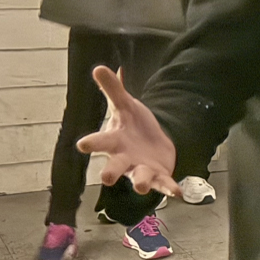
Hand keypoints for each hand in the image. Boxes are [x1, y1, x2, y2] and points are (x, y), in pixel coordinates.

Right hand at [77, 66, 181, 197]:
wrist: (151, 142)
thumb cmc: (132, 126)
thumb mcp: (125, 105)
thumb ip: (113, 89)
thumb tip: (99, 67)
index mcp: (115, 141)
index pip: (101, 142)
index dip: (92, 143)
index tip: (82, 145)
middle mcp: (124, 159)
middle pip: (115, 166)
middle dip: (110, 172)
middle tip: (106, 178)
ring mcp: (140, 169)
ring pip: (138, 178)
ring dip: (140, 182)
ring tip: (141, 185)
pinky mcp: (157, 176)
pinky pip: (162, 184)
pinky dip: (169, 188)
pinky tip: (177, 193)